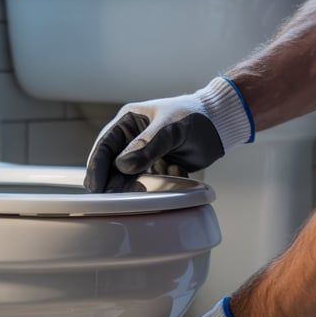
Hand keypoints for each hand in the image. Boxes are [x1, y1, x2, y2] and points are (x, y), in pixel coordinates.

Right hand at [84, 77, 253, 192]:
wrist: (220, 125)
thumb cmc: (195, 117)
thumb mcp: (170, 128)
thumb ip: (147, 146)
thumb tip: (122, 166)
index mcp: (128, 121)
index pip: (105, 145)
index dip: (97, 166)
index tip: (95, 186)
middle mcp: (132, 138)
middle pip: (112, 165)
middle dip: (112, 182)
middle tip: (110, 200)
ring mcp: (143, 154)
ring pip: (128, 176)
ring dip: (133, 186)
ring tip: (139, 195)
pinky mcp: (156, 167)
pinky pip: (147, 182)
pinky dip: (156, 184)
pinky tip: (175, 173)